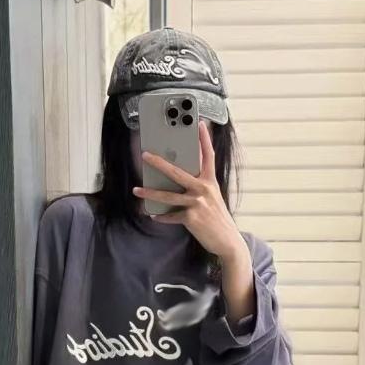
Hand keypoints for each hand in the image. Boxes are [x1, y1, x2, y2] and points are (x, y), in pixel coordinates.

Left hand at [133, 122, 248, 262]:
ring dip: (150, 193)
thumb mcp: (212, 198)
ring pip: (168, 195)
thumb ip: (200, 187)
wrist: (228, 241)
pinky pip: (171, 215)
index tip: (199, 123)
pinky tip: (153, 216)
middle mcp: (205, 189)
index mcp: (211, 182)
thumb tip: (179, 180)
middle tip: (145, 155)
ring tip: (137, 190)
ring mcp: (198, 203)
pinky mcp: (192, 218)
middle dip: (159, 162)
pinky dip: (162, 216)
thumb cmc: (217, 219)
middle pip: (178, 172)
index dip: (204, 139)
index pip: (208, 156)